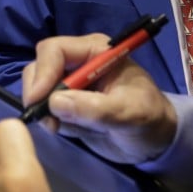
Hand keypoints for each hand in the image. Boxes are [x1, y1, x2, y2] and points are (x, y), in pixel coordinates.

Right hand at [23, 34, 176, 162]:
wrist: (155, 141)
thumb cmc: (149, 119)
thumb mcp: (129, 114)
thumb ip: (95, 109)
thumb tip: (55, 102)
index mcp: (96, 51)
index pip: (56, 50)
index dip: (43, 71)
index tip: (39, 99)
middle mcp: (78, 62)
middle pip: (39, 66)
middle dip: (37, 91)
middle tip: (45, 119)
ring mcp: (69, 83)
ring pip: (37, 87)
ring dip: (42, 108)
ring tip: (57, 127)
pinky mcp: (66, 103)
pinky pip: (44, 106)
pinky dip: (48, 119)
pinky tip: (64, 129)